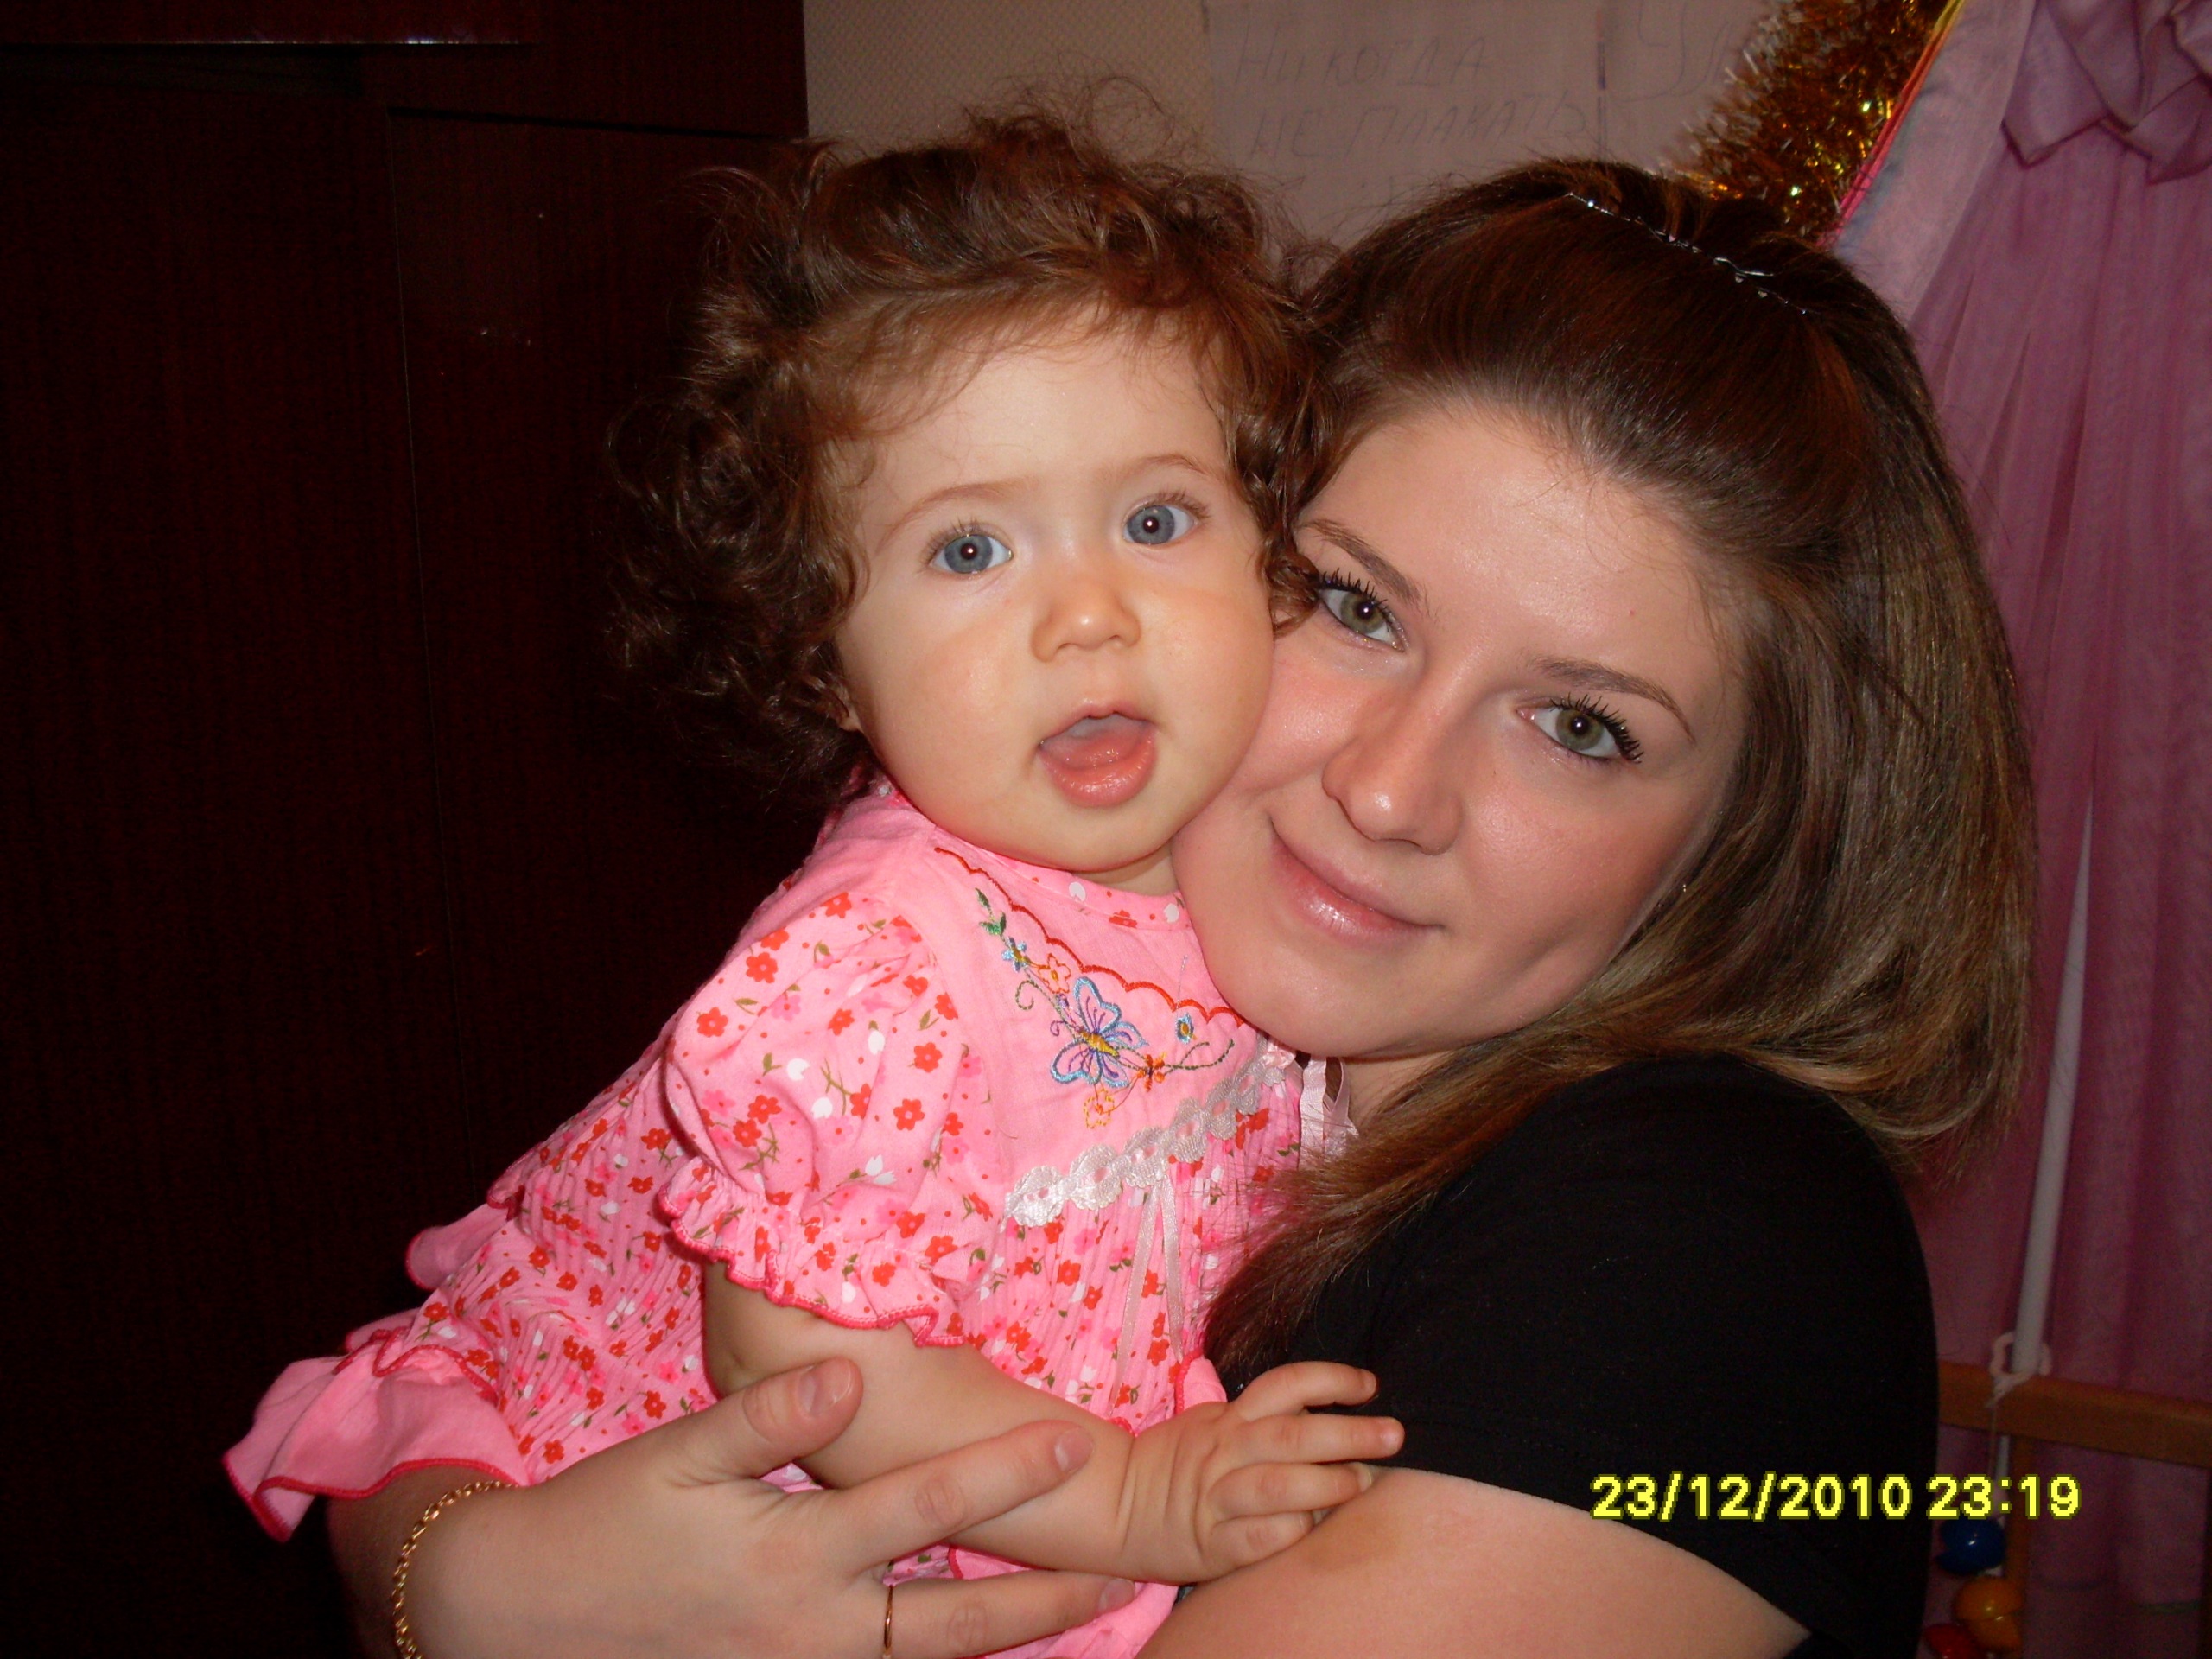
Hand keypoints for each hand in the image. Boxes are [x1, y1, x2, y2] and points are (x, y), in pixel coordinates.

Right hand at [372, 1359, 1132, 1658]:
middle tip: (1120, 1573)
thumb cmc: (599, 1521)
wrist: (511, 1619)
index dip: (1007, 1470)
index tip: (1074, 1439)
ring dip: (1003, 1641)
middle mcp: (813, 1630)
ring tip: (1076, 1616)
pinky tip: (971, 1646)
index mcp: (796, 1557)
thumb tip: (850, 1373)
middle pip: (957, 1620)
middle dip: (1046, 1598)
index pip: (928, 1508)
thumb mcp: (677, 1454)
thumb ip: (768, 1417)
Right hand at [1121, 1361, 1403, 1584]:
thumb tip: (1331, 1406)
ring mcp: (1216, 1498)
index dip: (1330, 1379)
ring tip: (1361, 1483)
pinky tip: (1314, 1528)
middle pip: (1291, 1435)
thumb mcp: (1215, 1422)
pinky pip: (1256, 1539)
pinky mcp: (1211, 1545)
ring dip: (1325, 1484)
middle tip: (1394, 1435)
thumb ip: (1265, 1415)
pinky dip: (1289, 1532)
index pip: (1284, 1385)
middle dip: (1349, 1434)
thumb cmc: (1182, 1462)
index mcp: (1230, 1418)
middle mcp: (1226, 1452)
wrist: (1118, 1505)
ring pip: (1276, 1485)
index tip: (1370, 1384)